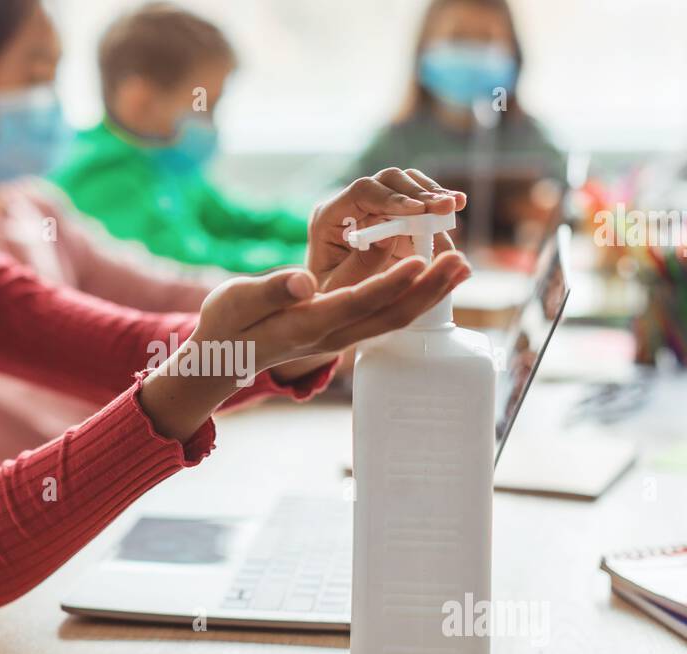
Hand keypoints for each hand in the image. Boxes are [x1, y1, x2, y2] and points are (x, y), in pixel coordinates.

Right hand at [140, 251, 470, 440]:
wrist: (224, 359)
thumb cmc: (227, 325)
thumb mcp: (237, 301)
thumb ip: (271, 290)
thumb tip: (304, 280)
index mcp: (307, 324)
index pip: (357, 303)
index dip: (390, 284)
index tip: (420, 261)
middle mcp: (332, 334)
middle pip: (390, 314)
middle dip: (429, 289)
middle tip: (461, 261)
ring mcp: (341, 335)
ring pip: (394, 315)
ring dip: (430, 293)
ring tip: (459, 266)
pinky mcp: (343, 329)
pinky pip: (385, 313)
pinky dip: (413, 294)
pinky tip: (431, 276)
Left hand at [307, 167, 466, 292]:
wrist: (335, 304)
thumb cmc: (329, 296)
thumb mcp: (337, 287)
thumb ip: (360, 264)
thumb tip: (389, 236)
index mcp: (329, 217)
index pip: (362, 192)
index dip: (393, 198)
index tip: (419, 210)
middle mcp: (352, 205)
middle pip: (390, 181)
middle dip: (420, 193)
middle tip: (446, 207)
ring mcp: (376, 208)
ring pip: (409, 185)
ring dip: (434, 195)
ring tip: (456, 206)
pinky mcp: (397, 218)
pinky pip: (421, 203)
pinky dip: (438, 209)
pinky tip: (455, 212)